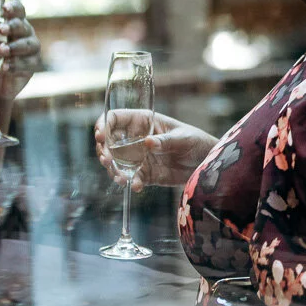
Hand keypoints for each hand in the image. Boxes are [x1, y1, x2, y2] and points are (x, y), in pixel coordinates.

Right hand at [94, 110, 216, 187]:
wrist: (205, 163)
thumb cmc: (195, 141)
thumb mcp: (183, 139)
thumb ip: (165, 141)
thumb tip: (148, 142)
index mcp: (142, 122)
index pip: (115, 118)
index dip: (103, 125)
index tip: (100, 136)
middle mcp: (135, 139)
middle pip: (109, 142)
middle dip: (103, 151)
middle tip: (107, 160)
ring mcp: (138, 157)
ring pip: (116, 163)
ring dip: (113, 170)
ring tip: (119, 178)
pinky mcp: (144, 174)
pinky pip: (131, 178)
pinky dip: (130, 182)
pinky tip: (135, 186)